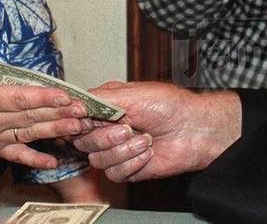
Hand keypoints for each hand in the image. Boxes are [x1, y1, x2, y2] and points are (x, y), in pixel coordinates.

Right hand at [0, 62, 92, 169]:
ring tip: (78, 127)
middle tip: (83, 110)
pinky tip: (54, 160)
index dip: (43, 97)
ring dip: (55, 131)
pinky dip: (35, 159)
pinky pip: (15, 155)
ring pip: (28, 135)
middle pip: (29, 118)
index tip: (65, 95)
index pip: (19, 99)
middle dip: (59, 113)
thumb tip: (24, 65)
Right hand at [72, 81, 240, 182]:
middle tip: (127, 128)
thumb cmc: (167, 105)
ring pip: (97, 159)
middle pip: (83, 141)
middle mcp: (107, 128)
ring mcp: (116, 149)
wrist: (192, 129)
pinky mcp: (127, 169)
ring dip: (122, 150)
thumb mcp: (130, 94)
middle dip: (106, 137)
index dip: (78, 122)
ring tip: (144, 139)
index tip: (84, 122)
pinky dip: (131, 162)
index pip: (77, 117)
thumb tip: (73, 102)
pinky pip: (114, 173)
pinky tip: (147, 152)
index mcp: (105, 107)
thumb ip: (98, 99)